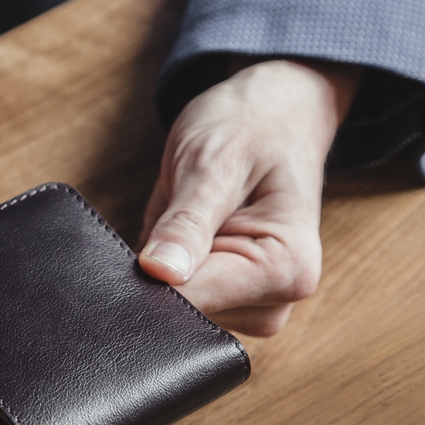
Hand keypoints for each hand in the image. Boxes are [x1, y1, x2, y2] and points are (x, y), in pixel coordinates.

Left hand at [138, 59, 360, 335]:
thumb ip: (187, 223)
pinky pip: (178, 296)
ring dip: (163, 264)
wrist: (277, 113)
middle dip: (160, 270)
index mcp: (286, 269)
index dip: (154, 279)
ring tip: (188, 216)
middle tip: (171, 214)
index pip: (197, 301)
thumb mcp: (213, 163)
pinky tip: (183, 235)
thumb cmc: (253, 128)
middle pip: (186, 312)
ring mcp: (252, 305)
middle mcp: (275, 300)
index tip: (138, 251)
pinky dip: (166, 266)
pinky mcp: (230, 299)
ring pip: (176, 308)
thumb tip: (160, 272)